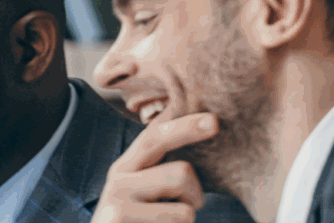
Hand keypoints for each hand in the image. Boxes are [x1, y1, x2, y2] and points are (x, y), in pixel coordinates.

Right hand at [94, 112, 218, 222]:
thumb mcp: (140, 195)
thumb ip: (158, 172)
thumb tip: (197, 138)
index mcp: (125, 168)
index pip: (155, 137)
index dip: (186, 127)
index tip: (215, 121)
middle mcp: (117, 182)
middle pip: (181, 173)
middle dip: (196, 193)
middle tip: (191, 205)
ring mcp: (118, 207)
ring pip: (185, 211)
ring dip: (185, 222)